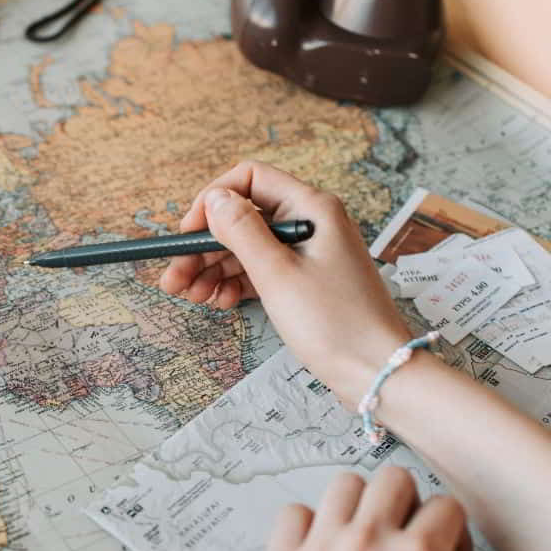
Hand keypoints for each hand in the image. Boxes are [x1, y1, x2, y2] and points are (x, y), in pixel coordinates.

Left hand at [152, 469, 490, 550]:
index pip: (447, 507)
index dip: (453, 534)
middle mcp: (368, 544)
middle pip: (395, 479)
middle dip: (408, 505)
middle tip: (405, 545)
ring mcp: (317, 548)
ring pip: (344, 484)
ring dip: (360, 505)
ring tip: (362, 545)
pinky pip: (295, 512)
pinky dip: (308, 524)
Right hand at [159, 161, 411, 404]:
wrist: (376, 370)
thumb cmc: (335, 322)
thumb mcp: (277, 274)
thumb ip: (242, 231)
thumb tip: (214, 199)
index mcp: (311, 208)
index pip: (250, 179)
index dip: (213, 201)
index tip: (188, 233)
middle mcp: (310, 223)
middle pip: (243, 218)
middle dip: (205, 246)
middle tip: (174, 277)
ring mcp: (308, 254)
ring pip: (247, 248)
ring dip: (214, 269)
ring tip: (190, 296)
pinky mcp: (305, 281)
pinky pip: (260, 271)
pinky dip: (236, 283)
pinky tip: (220, 301)